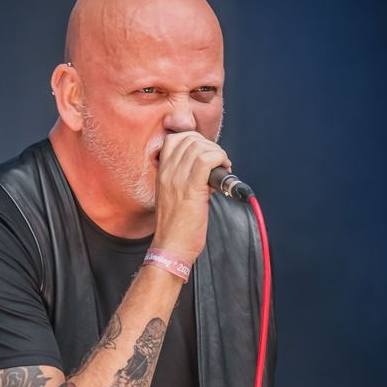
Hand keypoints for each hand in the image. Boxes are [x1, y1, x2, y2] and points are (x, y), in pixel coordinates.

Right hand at [153, 131, 230, 263]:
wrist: (171, 247)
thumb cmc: (176, 228)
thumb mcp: (173, 197)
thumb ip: (183, 179)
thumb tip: (206, 169)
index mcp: (162, 173)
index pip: (175, 138)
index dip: (196, 141)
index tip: (206, 155)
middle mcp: (167, 172)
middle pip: (189, 139)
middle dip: (209, 146)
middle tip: (218, 163)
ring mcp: (178, 179)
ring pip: (200, 146)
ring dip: (217, 154)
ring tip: (222, 169)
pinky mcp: (191, 188)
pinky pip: (207, 159)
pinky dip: (220, 160)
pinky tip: (224, 171)